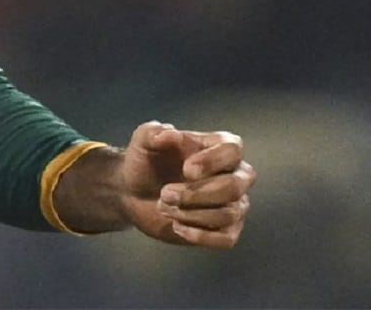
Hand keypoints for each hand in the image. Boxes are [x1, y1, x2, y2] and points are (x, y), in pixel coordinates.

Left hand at [120, 121, 255, 248]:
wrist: (135, 194)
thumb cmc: (145, 162)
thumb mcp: (141, 142)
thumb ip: (152, 132)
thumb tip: (171, 133)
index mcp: (218, 146)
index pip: (233, 150)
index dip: (212, 161)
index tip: (186, 169)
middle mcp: (234, 174)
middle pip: (234, 186)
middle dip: (196, 194)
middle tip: (165, 193)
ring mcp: (233, 203)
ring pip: (228, 214)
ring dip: (191, 213)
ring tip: (163, 207)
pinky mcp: (226, 229)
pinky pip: (226, 238)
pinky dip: (200, 235)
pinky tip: (177, 226)